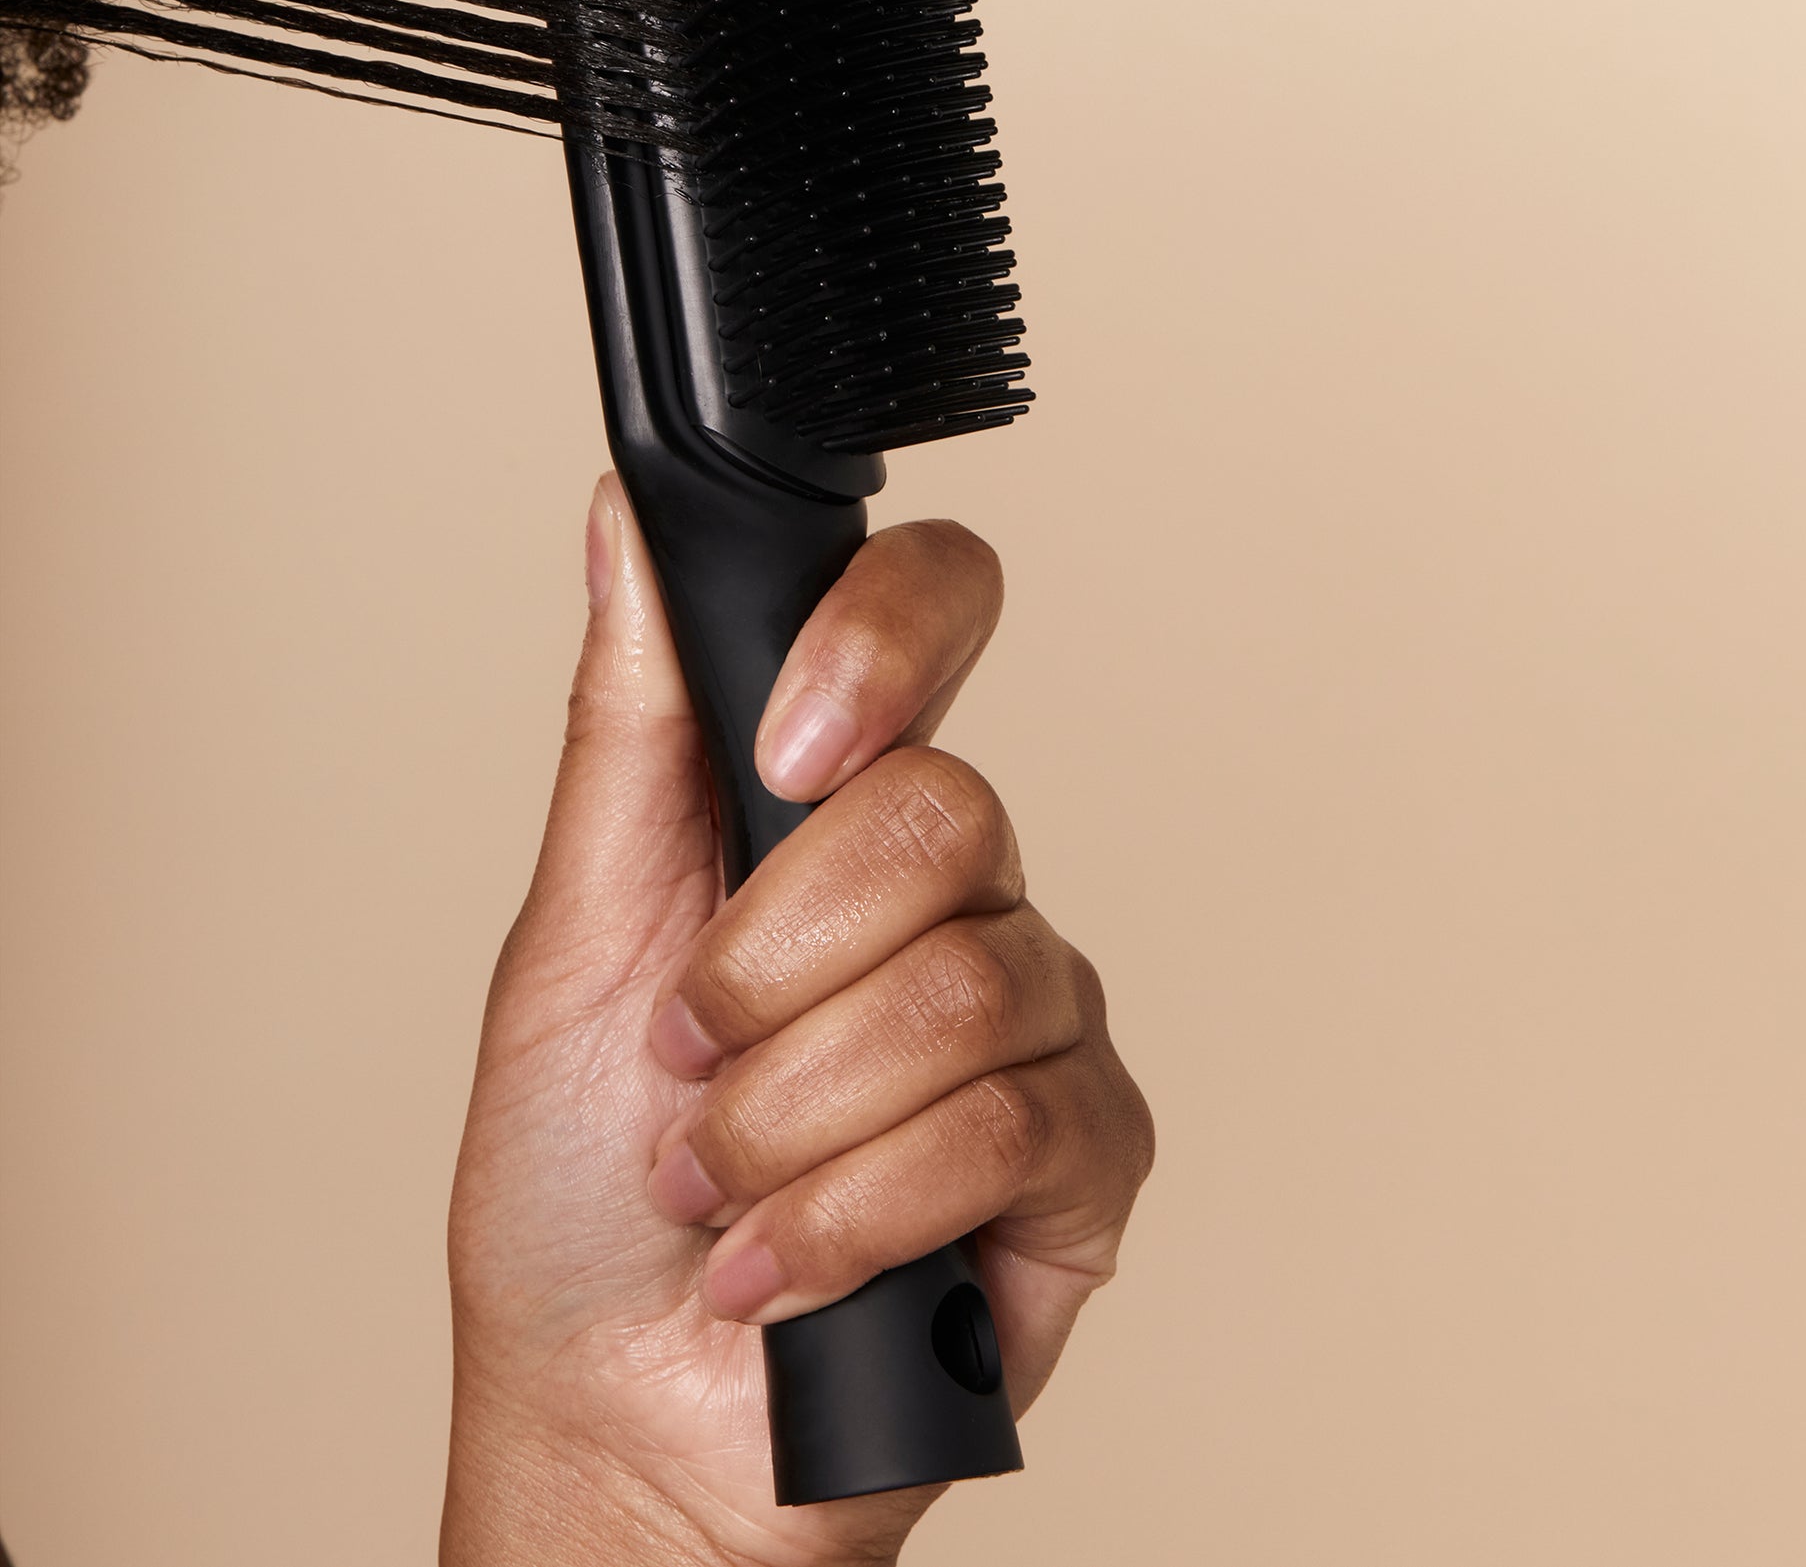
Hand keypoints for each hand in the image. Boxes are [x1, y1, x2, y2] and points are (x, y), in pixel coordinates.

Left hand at [441, 478, 1152, 1566]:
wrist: (618, 1428)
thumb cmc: (576, 1190)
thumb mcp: (571, 939)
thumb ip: (627, 726)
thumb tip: (619, 521)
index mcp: (835, 809)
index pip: (936, 614)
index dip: (889, 638)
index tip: (789, 744)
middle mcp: (958, 891)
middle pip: (946, 810)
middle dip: (770, 966)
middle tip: (688, 1057)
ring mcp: (1038, 1016)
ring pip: (963, 983)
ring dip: (788, 1116)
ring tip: (722, 1185)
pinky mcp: (1090, 1156)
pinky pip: (1003, 1124)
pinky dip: (851, 1213)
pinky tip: (790, 1268)